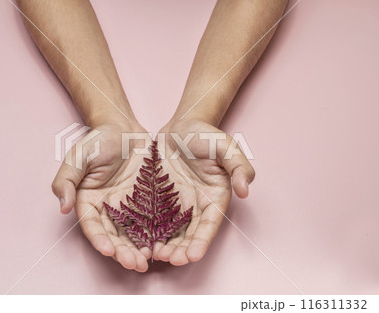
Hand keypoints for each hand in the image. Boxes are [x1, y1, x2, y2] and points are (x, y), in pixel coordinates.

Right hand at [51, 120, 151, 271]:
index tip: (109, 250)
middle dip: (124, 252)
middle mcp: (109, 209)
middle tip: (135, 263)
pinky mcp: (149, 202)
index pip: (93, 225)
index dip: (100, 239)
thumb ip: (66, 179)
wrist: (124, 128)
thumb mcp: (78, 156)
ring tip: (149, 260)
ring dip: (140, 249)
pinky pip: (154, 220)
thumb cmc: (98, 140)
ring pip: (135, 233)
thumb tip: (63, 207)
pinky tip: (165, 243)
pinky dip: (158, 233)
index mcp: (90, 202)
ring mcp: (130, 207)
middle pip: (115, 235)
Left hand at [152, 119, 254, 264]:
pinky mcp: (157, 200)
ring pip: (170, 232)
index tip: (193, 256)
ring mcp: (175, 205)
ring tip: (154, 255)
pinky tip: (139, 240)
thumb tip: (246, 190)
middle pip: (189, 234)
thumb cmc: (204, 135)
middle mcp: (195, 206)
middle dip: (181, 250)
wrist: (180, 127)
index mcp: (214, 198)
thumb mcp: (225, 145)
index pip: (209, 225)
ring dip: (164, 246)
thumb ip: (239, 165)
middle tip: (169, 259)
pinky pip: (151, 219)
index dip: (202, 242)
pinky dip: (147, 231)